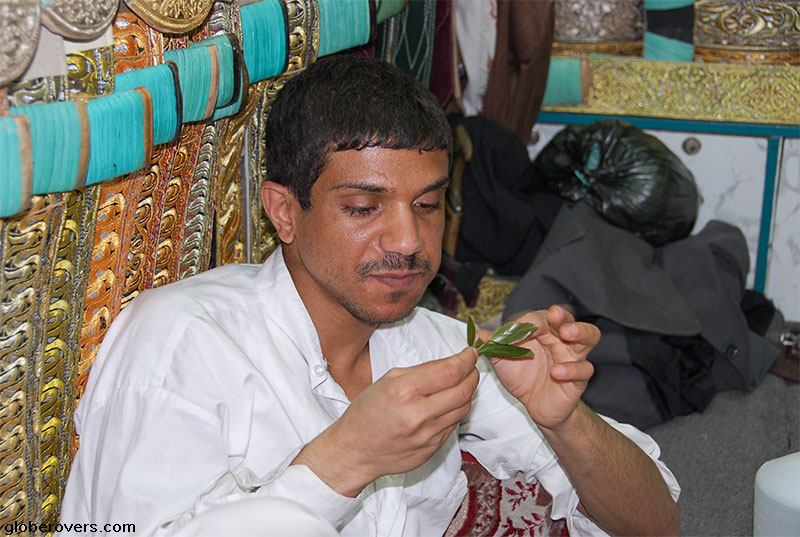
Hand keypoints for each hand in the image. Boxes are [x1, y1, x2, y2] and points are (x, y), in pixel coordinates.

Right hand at [294, 347, 478, 495]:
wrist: (355, 451)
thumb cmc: (367, 412)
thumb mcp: (387, 380)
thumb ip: (421, 371)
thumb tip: (450, 363)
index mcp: (403, 391)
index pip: (450, 371)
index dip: (467, 359)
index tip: (471, 352)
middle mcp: (418, 414)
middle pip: (463, 390)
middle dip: (473, 374)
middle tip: (471, 366)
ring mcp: (427, 435)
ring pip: (463, 409)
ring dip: (467, 392)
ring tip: (461, 383)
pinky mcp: (432, 449)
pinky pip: (453, 425)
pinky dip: (455, 411)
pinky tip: (447, 404)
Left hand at [476, 305, 599, 429]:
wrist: (535, 406)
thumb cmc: (523, 377)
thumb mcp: (502, 360)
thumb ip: (492, 346)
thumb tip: (479, 334)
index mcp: (542, 331)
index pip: (539, 317)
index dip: (530, 321)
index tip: (518, 326)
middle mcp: (560, 340)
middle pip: (568, 319)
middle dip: (561, 315)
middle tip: (555, 314)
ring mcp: (572, 357)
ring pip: (589, 336)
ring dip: (579, 331)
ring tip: (567, 333)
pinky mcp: (579, 378)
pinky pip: (584, 369)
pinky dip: (572, 369)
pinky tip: (557, 372)